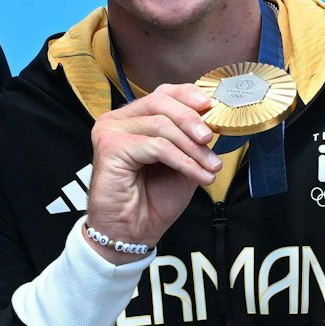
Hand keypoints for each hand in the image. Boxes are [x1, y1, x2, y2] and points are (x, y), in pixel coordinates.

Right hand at [83, 84, 220, 264]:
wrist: (132, 232)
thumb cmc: (153, 199)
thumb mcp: (183, 162)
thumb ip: (192, 139)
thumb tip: (214, 120)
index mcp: (134, 118)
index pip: (163, 93)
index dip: (189, 95)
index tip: (213, 107)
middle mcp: (118, 120)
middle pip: (161, 102)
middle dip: (192, 120)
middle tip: (211, 140)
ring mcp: (111, 131)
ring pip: (161, 125)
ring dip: (192, 148)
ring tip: (210, 167)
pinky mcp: (110, 147)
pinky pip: (157, 146)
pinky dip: (182, 160)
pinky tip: (197, 174)